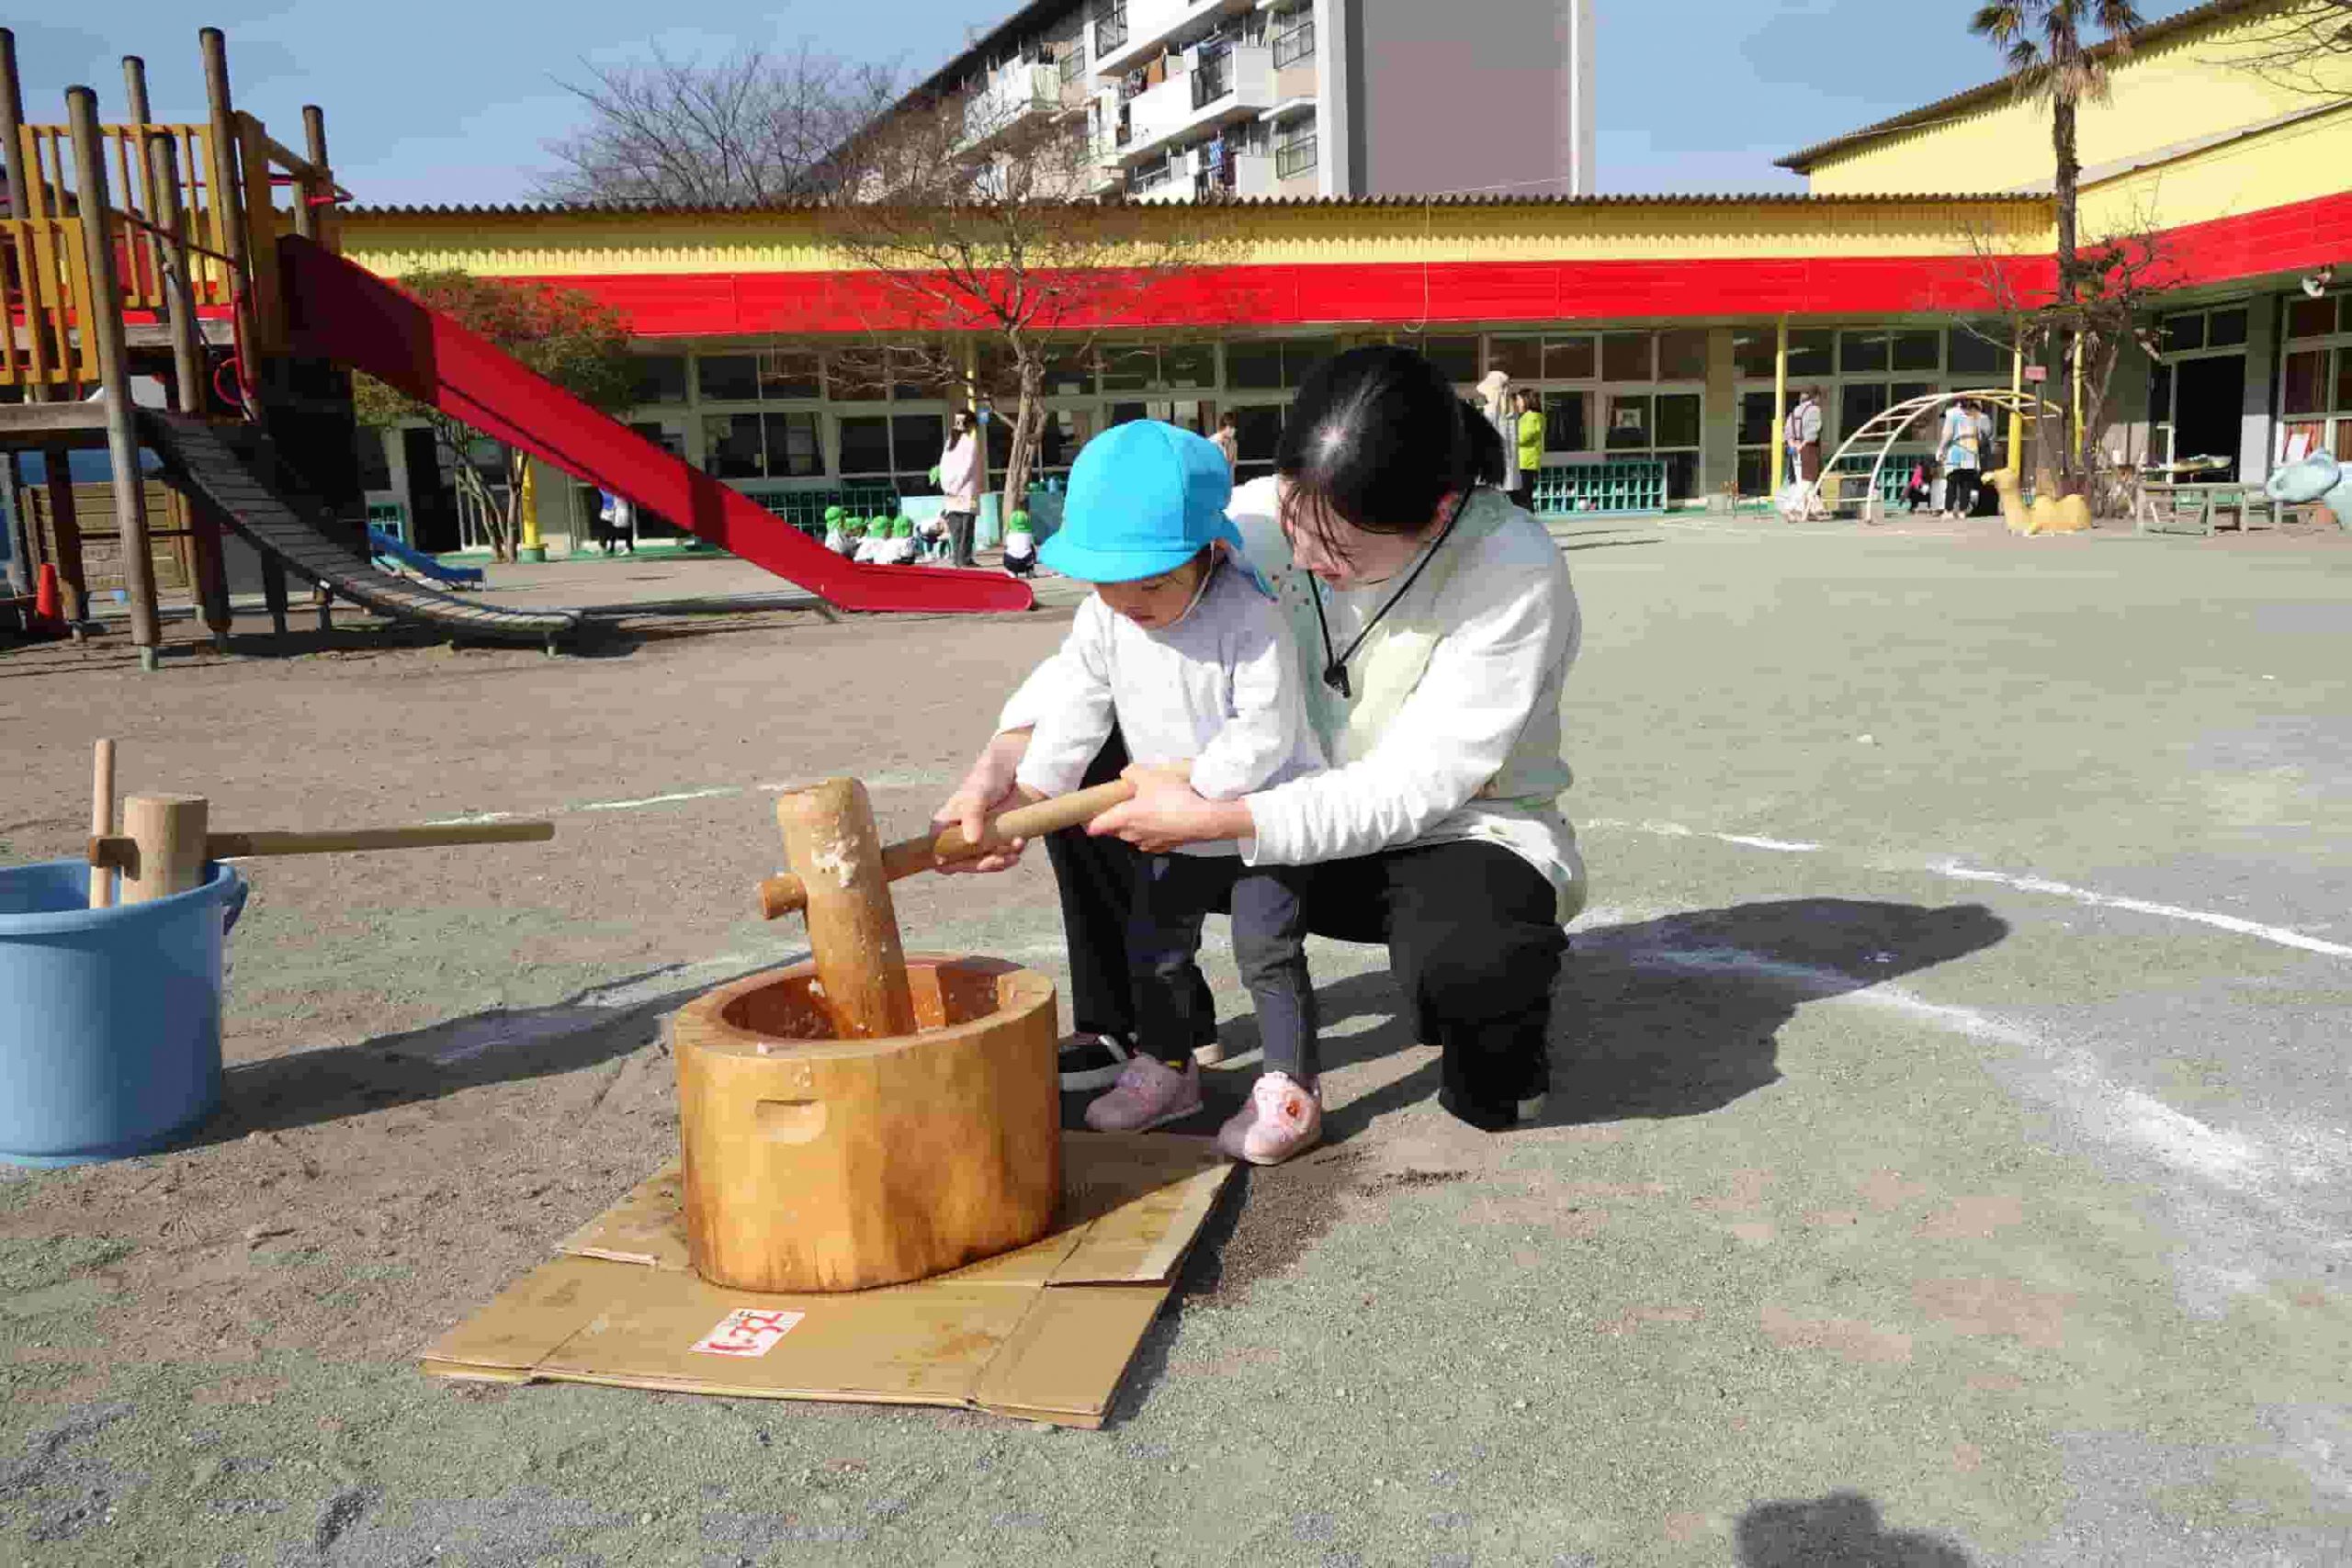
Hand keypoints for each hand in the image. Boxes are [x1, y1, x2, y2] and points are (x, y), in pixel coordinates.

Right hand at [934, 732, 1032, 874]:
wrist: (1017, 772)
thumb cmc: (987, 779)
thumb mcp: (976, 795)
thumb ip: (972, 816)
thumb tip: (972, 841)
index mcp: (945, 825)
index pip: (938, 852)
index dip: (948, 861)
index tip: (967, 861)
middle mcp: (960, 836)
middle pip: (963, 864)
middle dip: (983, 863)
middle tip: (998, 857)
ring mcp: (979, 841)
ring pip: (984, 864)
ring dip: (1000, 859)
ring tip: (1015, 844)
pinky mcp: (997, 842)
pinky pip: (1001, 859)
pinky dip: (1011, 854)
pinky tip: (1019, 842)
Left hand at [1087, 765, 1254, 854]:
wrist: (1205, 819)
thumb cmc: (1175, 798)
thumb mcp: (1150, 775)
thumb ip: (1133, 773)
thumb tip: (1127, 775)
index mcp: (1123, 818)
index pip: (1096, 826)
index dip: (1089, 820)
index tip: (1088, 814)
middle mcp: (1133, 834)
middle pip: (1114, 830)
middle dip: (1115, 818)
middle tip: (1123, 802)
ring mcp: (1149, 842)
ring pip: (1133, 835)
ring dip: (1135, 824)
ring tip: (1148, 807)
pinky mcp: (1166, 846)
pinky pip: (1151, 839)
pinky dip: (1153, 830)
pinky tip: (1163, 818)